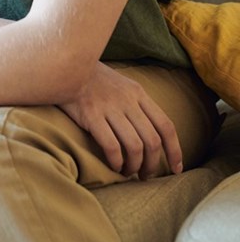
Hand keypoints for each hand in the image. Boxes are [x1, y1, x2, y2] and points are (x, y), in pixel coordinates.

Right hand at [59, 62, 182, 178]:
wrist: (65, 64)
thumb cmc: (93, 79)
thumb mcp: (121, 85)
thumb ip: (136, 104)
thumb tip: (151, 133)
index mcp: (138, 93)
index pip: (166, 126)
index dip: (175, 150)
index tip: (176, 169)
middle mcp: (127, 100)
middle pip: (152, 140)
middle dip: (153, 165)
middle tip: (145, 176)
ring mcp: (110, 107)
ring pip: (135, 146)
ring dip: (135, 166)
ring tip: (128, 172)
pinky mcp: (91, 115)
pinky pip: (112, 146)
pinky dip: (116, 161)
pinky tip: (113, 165)